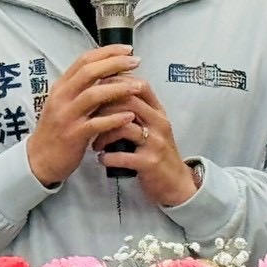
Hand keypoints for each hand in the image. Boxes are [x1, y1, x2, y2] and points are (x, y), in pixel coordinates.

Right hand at [25, 45, 144, 186]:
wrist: (39, 160)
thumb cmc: (57, 130)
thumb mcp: (64, 104)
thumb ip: (80, 88)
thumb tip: (106, 72)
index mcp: (61, 87)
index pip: (84, 60)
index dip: (107, 52)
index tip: (127, 49)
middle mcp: (62, 98)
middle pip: (89, 72)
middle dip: (115, 64)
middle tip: (136, 62)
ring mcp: (67, 116)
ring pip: (93, 95)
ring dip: (118, 88)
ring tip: (139, 86)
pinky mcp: (73, 136)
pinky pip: (96, 124)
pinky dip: (114, 118)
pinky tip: (130, 116)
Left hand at [93, 79, 200, 206]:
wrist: (177, 183)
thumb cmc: (157, 152)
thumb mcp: (152, 127)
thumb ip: (137, 112)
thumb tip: (108, 94)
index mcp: (158, 112)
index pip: (140, 86)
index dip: (117, 83)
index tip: (97, 91)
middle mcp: (159, 123)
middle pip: (129, 101)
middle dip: (104, 108)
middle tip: (89, 119)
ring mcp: (156, 143)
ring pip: (124, 127)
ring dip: (103, 135)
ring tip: (95, 144)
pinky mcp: (150, 163)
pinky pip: (123, 156)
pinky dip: (107, 157)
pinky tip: (101, 159)